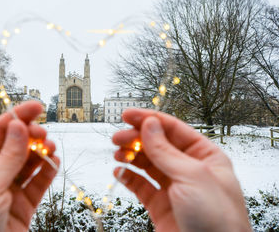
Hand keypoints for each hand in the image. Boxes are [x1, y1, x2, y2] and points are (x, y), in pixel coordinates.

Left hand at [0, 101, 58, 231]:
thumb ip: (8, 156)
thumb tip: (19, 125)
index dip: (17, 116)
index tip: (36, 105)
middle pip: (16, 144)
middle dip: (31, 135)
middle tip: (44, 134)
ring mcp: (8, 187)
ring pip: (29, 161)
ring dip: (41, 151)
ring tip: (50, 148)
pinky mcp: (22, 204)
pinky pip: (37, 182)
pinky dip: (47, 171)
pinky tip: (54, 162)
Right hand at [112, 109, 250, 231]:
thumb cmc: (218, 221)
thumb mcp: (192, 177)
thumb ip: (166, 150)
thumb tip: (149, 125)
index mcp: (205, 156)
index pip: (173, 129)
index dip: (149, 120)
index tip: (128, 115)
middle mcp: (188, 170)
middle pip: (157, 144)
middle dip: (136, 138)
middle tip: (118, 137)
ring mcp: (174, 188)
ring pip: (147, 163)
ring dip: (131, 155)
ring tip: (118, 154)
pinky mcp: (160, 205)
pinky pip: (140, 185)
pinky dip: (128, 176)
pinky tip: (120, 171)